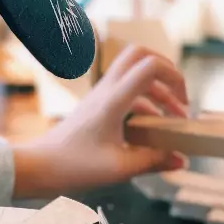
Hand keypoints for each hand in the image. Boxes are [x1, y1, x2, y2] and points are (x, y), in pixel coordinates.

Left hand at [15, 46, 188, 194]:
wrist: (40, 165)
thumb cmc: (74, 166)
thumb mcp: (119, 168)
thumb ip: (154, 161)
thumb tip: (181, 159)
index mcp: (114, 100)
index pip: (149, 66)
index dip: (174, 76)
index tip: (184, 105)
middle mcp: (107, 90)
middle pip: (140, 54)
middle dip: (167, 71)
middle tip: (180, 97)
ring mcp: (101, 95)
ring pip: (135, 73)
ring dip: (158, 90)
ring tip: (173, 118)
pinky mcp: (98, 104)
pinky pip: (127, 90)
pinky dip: (146, 101)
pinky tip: (153, 127)